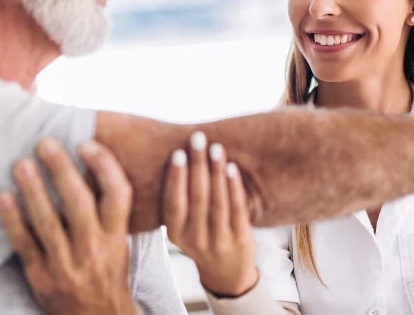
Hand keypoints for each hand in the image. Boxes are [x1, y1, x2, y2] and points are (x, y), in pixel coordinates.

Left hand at [0, 139, 136, 314]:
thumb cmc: (107, 271)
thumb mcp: (119, 241)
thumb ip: (108, 211)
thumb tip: (90, 165)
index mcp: (117, 237)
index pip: (117, 195)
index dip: (104, 167)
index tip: (87, 143)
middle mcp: (94, 248)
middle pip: (79, 204)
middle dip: (62, 171)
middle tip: (46, 143)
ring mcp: (66, 264)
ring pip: (49, 222)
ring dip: (34, 190)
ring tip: (21, 163)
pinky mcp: (41, 276)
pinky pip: (25, 244)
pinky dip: (12, 220)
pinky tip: (2, 197)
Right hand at [163, 131, 258, 296]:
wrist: (226, 275)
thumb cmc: (202, 239)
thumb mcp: (184, 228)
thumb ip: (180, 201)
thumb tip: (179, 156)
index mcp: (176, 234)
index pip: (173, 204)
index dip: (176, 178)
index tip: (177, 153)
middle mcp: (195, 240)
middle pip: (196, 198)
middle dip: (197, 165)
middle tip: (197, 138)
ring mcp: (219, 242)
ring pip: (217, 202)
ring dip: (216, 171)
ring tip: (216, 148)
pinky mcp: (240, 240)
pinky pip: (237, 209)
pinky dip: (234, 187)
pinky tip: (232, 168)